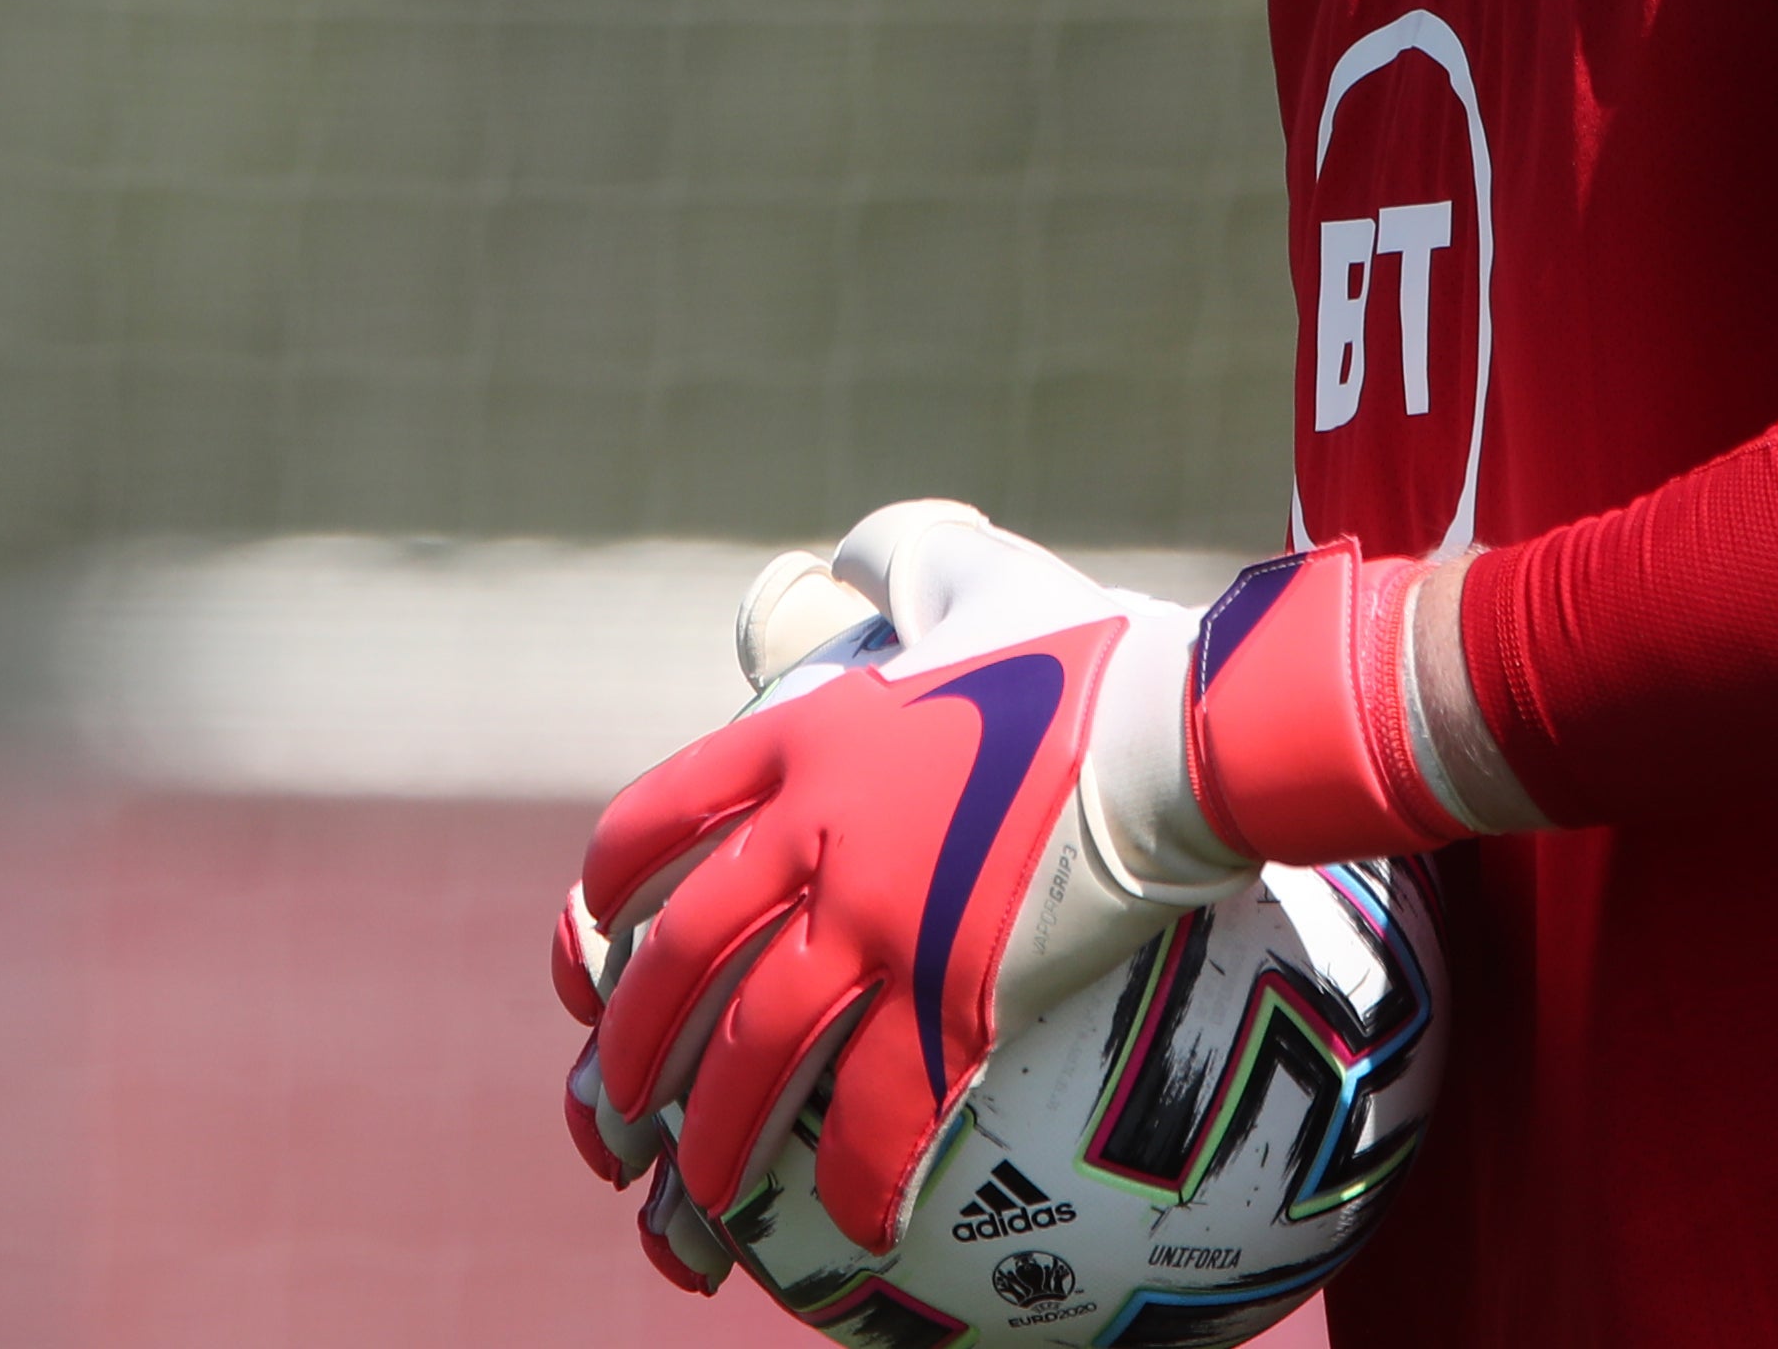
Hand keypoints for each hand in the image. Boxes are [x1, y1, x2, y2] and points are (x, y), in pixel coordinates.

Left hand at [562, 503, 1247, 1257]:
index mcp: (807, 742)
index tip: (595, 935)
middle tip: (620, 1099)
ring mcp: (877, 921)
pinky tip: (851, 1225)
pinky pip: (876, 1111)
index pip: (660, 818)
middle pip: (681, 957)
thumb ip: (907, 561)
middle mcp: (816, 838)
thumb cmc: (1094, 652)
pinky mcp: (950, 994)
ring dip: (714, 1134)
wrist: (1182, 732)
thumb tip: (859, 552)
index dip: (613, 887)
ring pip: (752, 1051)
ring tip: (698, 1192)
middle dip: (633, 1039)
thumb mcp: (981, 578)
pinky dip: (854, 1176)